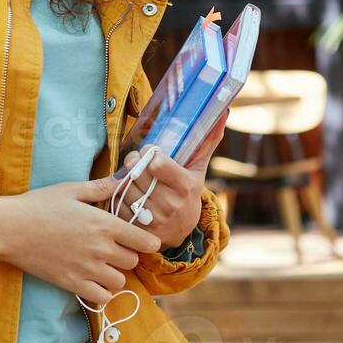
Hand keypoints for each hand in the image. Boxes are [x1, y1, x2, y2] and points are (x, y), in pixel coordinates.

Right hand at [0, 176, 162, 305]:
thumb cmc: (39, 205)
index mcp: (104, 224)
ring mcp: (87, 269)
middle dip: (127, 255)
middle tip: (113, 248)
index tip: (142, 239)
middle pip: (133, 262)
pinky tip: (91, 280)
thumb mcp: (71, 190)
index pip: (144, 241)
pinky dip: (100, 291)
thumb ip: (101, 187)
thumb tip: (123, 179)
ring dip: (114, 274)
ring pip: (119, 281)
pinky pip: (101, 297)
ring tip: (102, 265)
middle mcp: (100, 249)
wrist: (10, 229)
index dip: (147, 241)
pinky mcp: (72, 284)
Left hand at [118, 105, 227, 248]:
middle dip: (133, 162)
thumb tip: (224, 111)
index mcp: (186, 186)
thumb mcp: (198, 168)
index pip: (157, 163)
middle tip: (135, 160)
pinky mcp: (141, 231)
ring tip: (132, 178)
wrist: (182, 230)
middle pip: (139, 173)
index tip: (150, 152)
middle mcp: (172, 205)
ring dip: (125, 179)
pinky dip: (119, 198)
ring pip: (127, 189)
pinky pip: (119, 206)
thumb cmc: (188, 191)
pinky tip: (128, 195)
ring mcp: (156, 220)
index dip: (149, 153)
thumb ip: (207, 140)